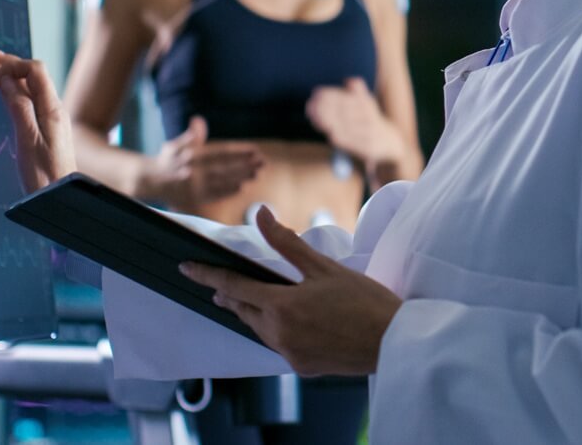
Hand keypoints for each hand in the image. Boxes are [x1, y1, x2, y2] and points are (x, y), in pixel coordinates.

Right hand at [0, 48, 75, 192]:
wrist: (61, 198)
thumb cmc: (44, 175)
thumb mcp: (28, 140)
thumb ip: (19, 107)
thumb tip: (8, 79)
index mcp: (51, 108)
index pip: (34, 70)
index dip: (10, 67)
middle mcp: (52, 108)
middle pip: (27, 76)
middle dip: (0, 64)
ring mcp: (49, 117)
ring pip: (26, 86)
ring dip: (5, 72)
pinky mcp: (44, 127)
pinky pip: (27, 98)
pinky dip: (12, 88)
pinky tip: (3, 87)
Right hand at [147, 116, 263, 204]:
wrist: (150, 181)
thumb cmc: (166, 160)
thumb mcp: (174, 145)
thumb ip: (189, 136)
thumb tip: (198, 121)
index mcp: (191, 155)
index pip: (220, 152)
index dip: (239, 151)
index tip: (255, 150)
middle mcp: (193, 171)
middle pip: (225, 167)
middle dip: (246, 165)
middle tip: (263, 163)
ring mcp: (194, 186)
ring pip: (222, 181)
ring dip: (241, 178)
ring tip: (257, 174)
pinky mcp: (193, 198)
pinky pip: (214, 195)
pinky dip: (228, 191)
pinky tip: (241, 187)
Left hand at [180, 206, 401, 376]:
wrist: (393, 342)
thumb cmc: (364, 301)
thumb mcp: (325, 267)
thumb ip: (287, 243)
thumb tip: (261, 215)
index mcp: (282, 306)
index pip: (234, 286)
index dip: (208, 276)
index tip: (188, 268)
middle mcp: (279, 334)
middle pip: (244, 310)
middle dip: (231, 296)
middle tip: (221, 285)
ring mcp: (289, 353)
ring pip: (259, 330)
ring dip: (253, 313)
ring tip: (254, 300)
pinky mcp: (302, 367)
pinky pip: (278, 345)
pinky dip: (275, 330)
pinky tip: (287, 321)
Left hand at [307, 78, 403, 180]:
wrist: (389, 142)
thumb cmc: (369, 120)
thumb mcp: (367, 103)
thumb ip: (358, 91)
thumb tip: (348, 80)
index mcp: (367, 104)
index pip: (346, 97)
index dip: (330, 94)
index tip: (316, 93)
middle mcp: (368, 117)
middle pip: (344, 110)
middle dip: (325, 107)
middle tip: (309, 106)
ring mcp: (368, 132)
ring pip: (345, 126)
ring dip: (327, 121)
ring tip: (312, 117)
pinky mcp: (368, 147)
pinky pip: (351, 142)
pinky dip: (339, 137)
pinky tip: (328, 132)